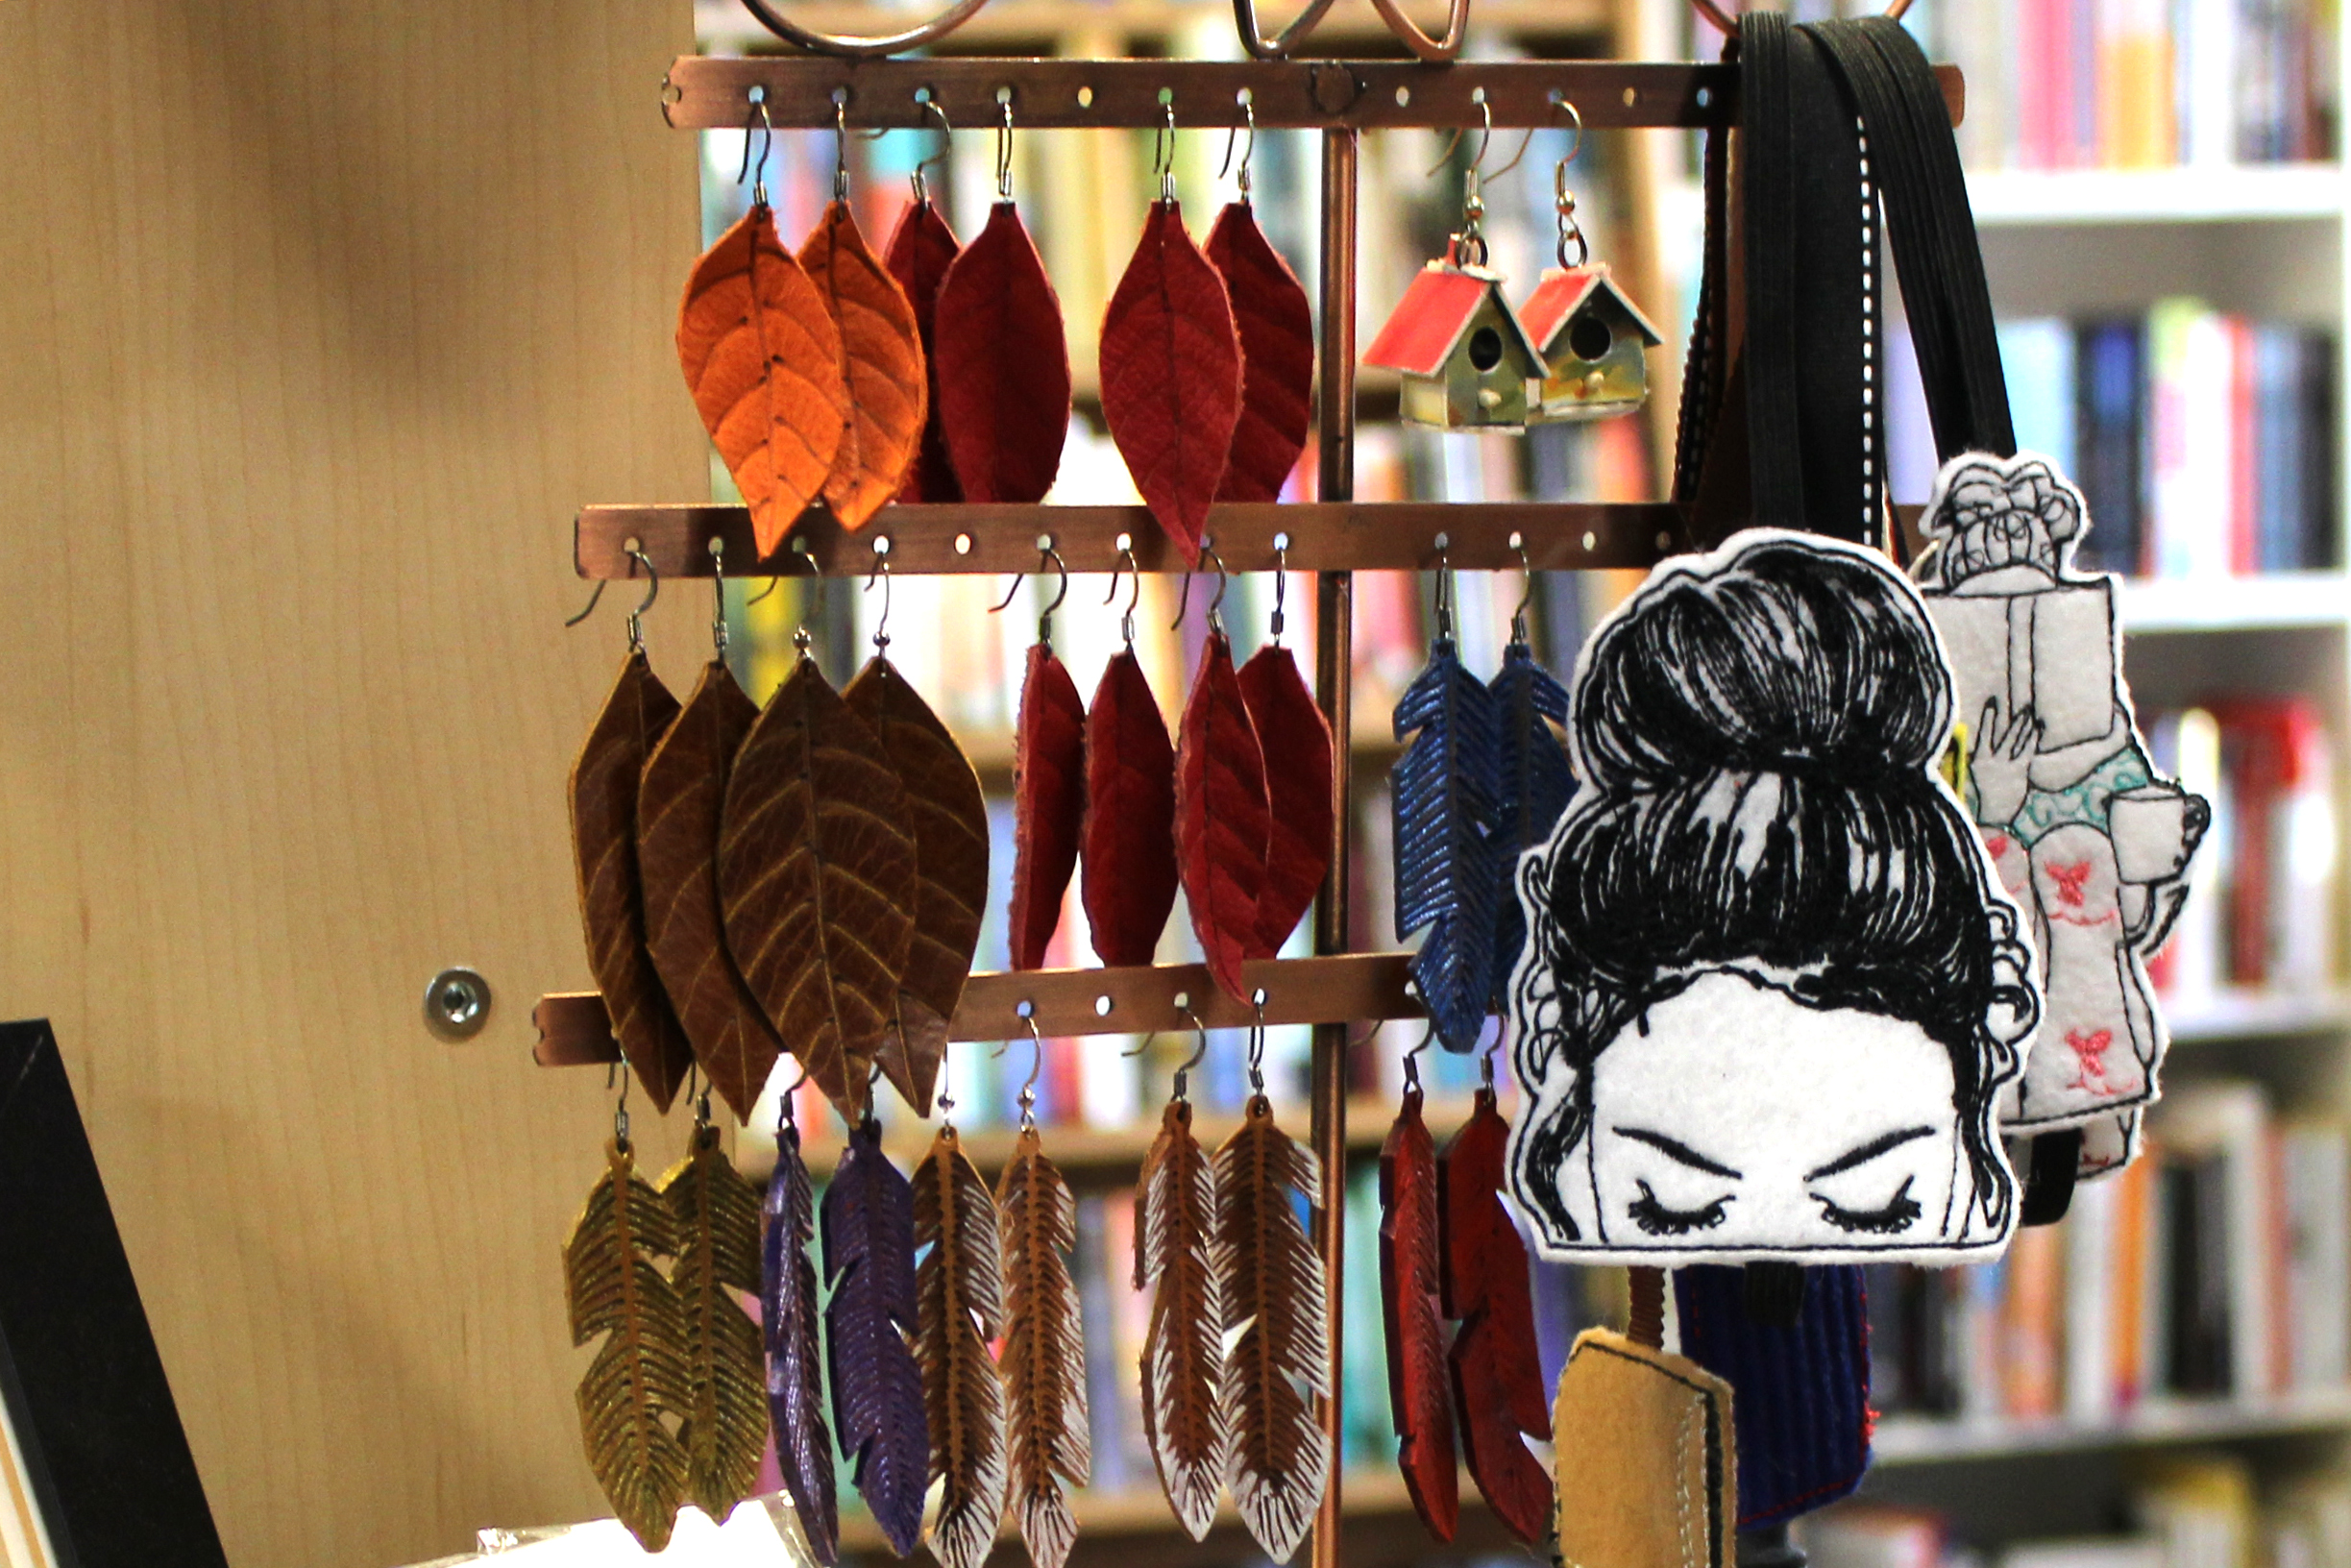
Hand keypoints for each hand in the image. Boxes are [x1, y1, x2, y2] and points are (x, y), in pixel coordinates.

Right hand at [1969, 699, 2038, 826]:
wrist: (1994, 815)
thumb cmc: (1985, 795)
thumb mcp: (1976, 775)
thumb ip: (1980, 758)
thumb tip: (1984, 742)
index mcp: (1978, 760)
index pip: (1983, 735)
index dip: (1988, 720)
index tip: (1992, 705)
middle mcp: (1991, 760)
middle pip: (2004, 735)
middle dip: (2014, 720)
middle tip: (2022, 707)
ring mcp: (2005, 765)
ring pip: (2016, 741)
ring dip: (2024, 726)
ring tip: (2029, 713)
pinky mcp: (2018, 771)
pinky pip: (2026, 751)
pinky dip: (2031, 739)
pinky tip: (2037, 729)